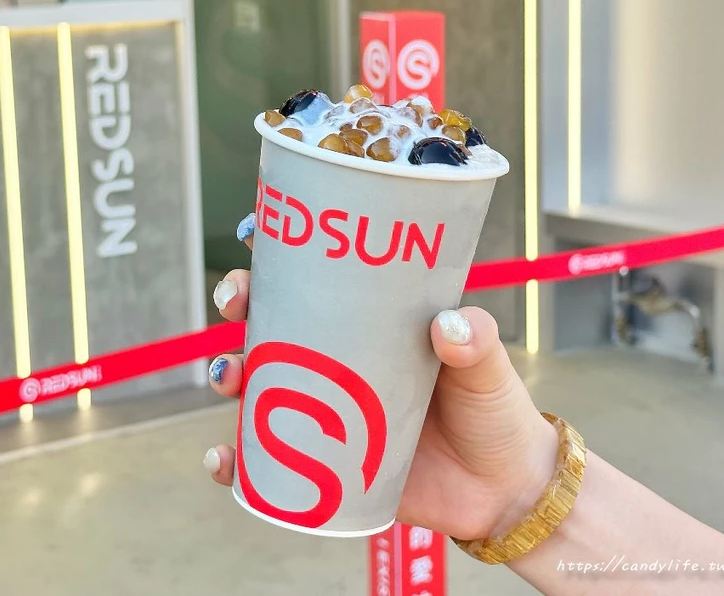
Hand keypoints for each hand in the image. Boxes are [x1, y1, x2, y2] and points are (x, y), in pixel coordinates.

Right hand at [204, 218, 557, 539]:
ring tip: (229, 376)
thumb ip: (477, 343)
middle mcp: (342, 360)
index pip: (322, 277)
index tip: (253, 232)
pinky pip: (265, 459)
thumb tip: (448, 324)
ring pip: (259, 381)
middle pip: (275, 320)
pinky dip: (236, 461)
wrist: (499, 492)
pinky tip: (224, 460)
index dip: (281, 253)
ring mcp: (326, 409)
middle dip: (241, 302)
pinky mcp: (321, 462)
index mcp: (377, 324)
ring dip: (230, 372)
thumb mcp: (489, 370)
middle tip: (235, 302)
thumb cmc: (493, 413)